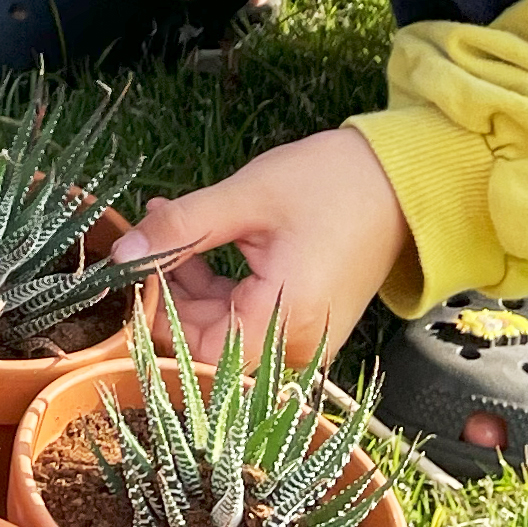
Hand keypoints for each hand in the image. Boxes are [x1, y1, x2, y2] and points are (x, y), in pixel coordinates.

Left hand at [109, 129, 410, 366]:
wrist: (407, 178)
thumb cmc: (335, 183)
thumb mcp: (247, 198)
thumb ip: (179, 229)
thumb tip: (121, 254)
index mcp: (283, 323)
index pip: (191, 349)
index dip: (153, 315)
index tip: (130, 270)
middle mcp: (293, 348)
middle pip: (202, 342)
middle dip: (165, 291)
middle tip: (141, 240)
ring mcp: (298, 341)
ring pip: (216, 328)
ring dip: (184, 283)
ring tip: (163, 224)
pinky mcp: (298, 325)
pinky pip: (240, 316)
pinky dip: (212, 284)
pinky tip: (191, 241)